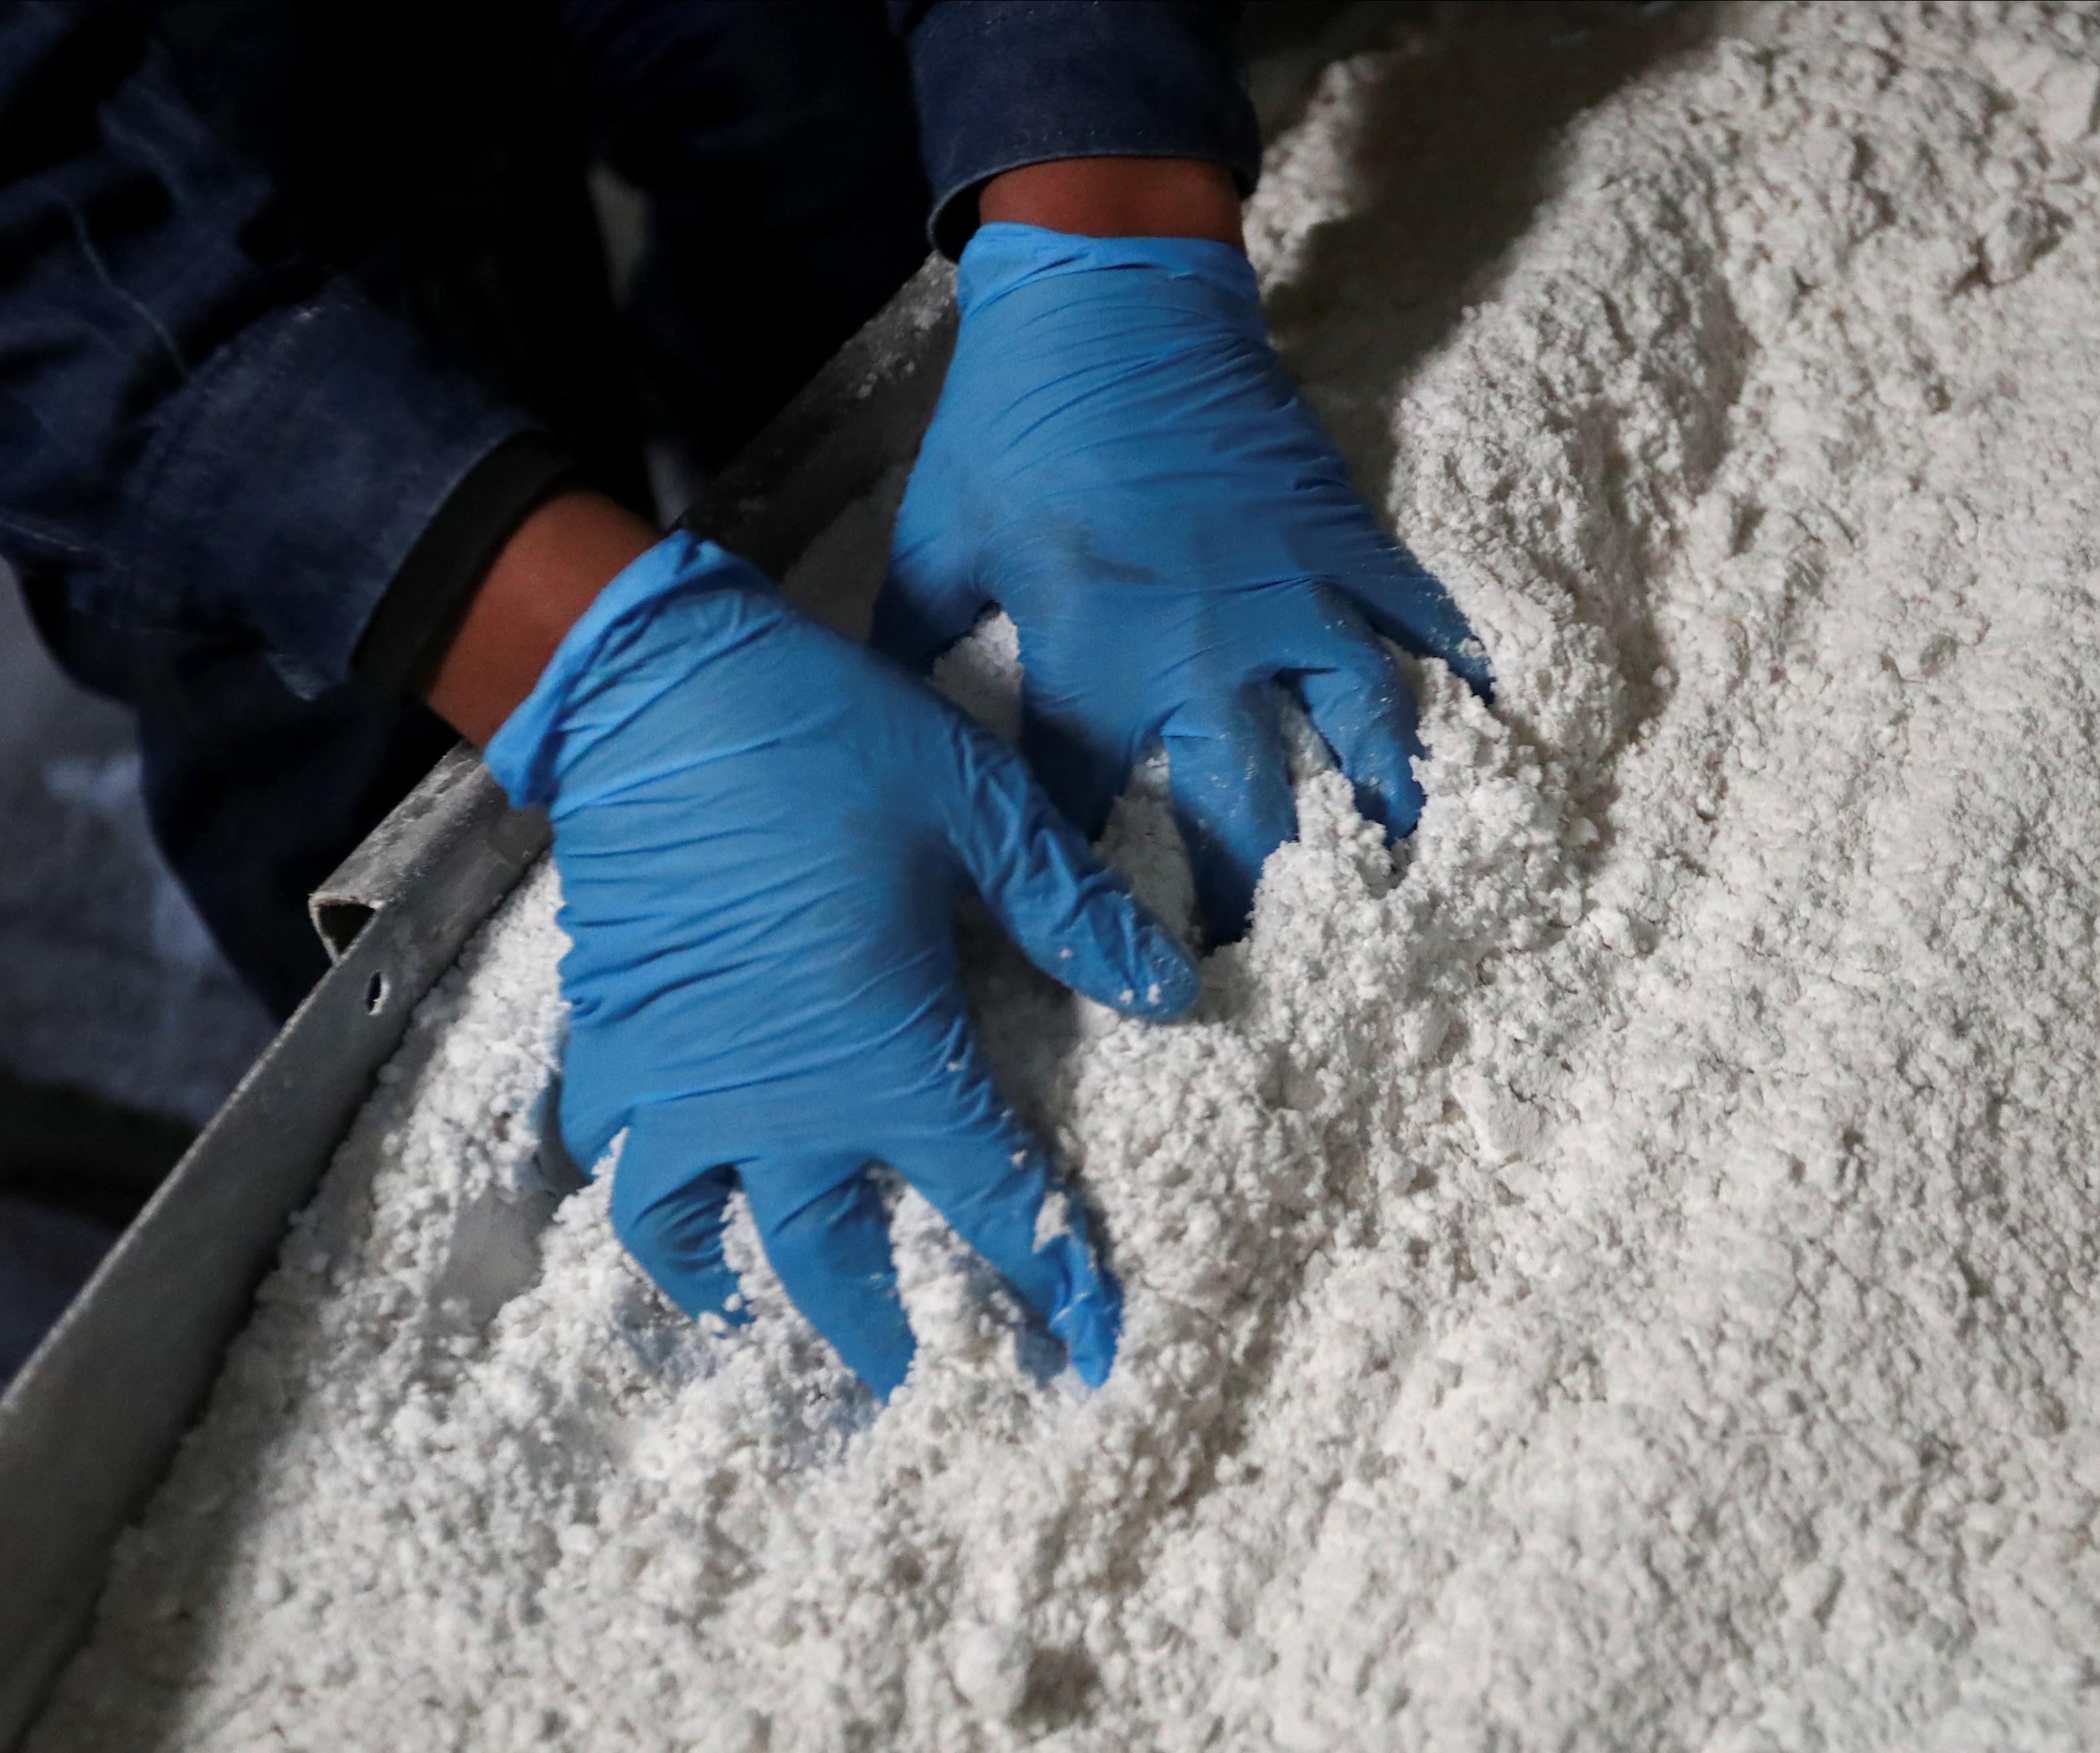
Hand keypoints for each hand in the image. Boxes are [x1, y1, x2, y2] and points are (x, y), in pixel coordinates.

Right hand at [481, 533, 1197, 1394]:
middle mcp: (775, 1096)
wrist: (658, 687)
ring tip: (761, 1312)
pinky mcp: (611, 1034)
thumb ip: (1075, 910)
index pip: (990, 1202)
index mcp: (885, 1055)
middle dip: (885, 1329)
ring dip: (732, 1286)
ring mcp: (677, 1075)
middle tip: (923, 1375)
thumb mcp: (983, 810)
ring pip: (688, 1230)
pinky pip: (611, 1149)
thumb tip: (1170, 992)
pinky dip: (639, 1187)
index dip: (1047, 1281)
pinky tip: (667, 1179)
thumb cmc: (832, 741)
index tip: (1089, 1350)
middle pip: (831, 1258)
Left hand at [875, 220, 1490, 943]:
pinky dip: (1450, 672)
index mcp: (1093, 656)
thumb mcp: (936, 539)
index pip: (1088, 812)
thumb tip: (885, 741)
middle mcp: (1203, 648)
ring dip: (1378, 813)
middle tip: (1260, 963)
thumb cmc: (1015, 422)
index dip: (1087, 890)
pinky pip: (1416, 620)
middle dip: (1249, 897)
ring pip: (1359, 733)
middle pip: (1244, 809)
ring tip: (1395, 882)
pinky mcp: (1343, 540)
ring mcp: (1289, 594)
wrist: (1110, 294)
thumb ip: (913, 650)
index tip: (1101, 949)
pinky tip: (1478, 726)